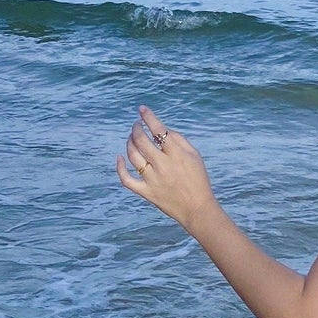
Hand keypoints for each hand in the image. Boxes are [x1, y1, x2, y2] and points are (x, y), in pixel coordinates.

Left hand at [115, 105, 217, 233]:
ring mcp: (152, 179)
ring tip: (131, 138)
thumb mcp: (195, 155)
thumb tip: (161, 130)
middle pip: (141, 141)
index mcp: (176, 154)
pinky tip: (119, 158)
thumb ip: (179, 140)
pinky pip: (127, 179)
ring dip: (129, 143)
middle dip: (136, 129)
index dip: (148, 117)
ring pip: (133, 156)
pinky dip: (120, 168)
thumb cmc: (198, 179)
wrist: (197, 208)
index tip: (142, 109)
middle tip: (136, 125)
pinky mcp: (146, 192)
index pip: (158, 130)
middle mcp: (163, 165)